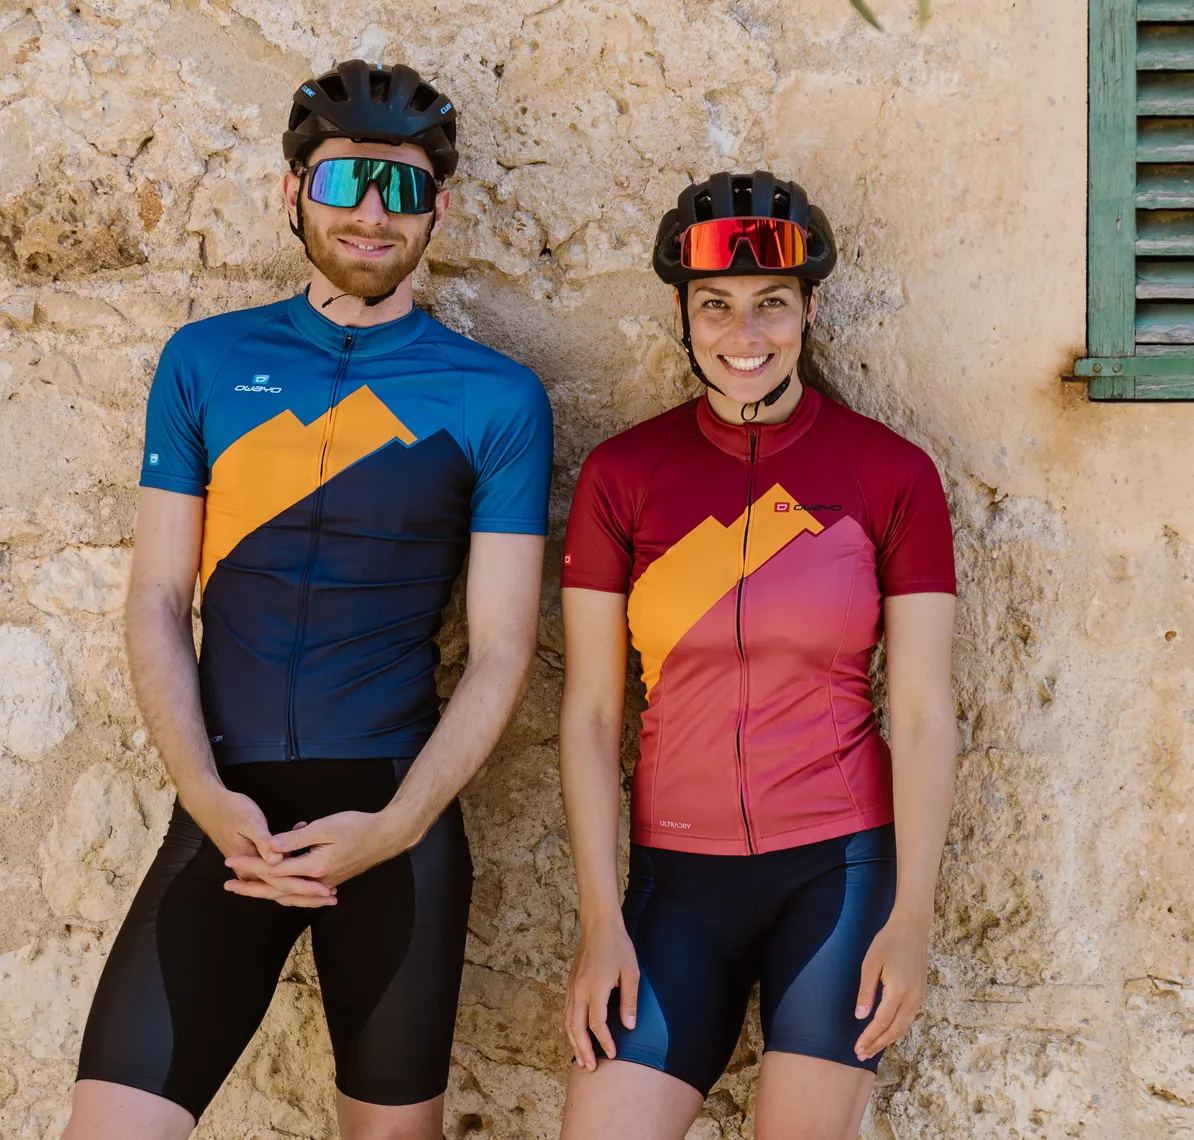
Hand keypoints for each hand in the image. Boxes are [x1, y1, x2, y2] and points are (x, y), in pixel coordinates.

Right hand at [185, 787, 335, 907]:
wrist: (209, 803)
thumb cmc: (231, 809)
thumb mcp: (250, 821)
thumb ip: (265, 841)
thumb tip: (277, 859)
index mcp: (248, 862)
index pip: (281, 881)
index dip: (305, 886)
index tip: (327, 890)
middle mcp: (248, 871)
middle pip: (282, 888)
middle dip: (308, 894)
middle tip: (333, 898)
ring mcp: (250, 867)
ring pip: (280, 884)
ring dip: (302, 887)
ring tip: (326, 891)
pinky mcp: (254, 859)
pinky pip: (276, 873)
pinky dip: (293, 874)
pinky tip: (309, 868)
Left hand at [224, 810, 397, 893]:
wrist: (385, 836)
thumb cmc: (358, 826)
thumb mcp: (326, 826)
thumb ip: (296, 838)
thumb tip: (270, 845)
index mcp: (315, 867)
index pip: (274, 870)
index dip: (250, 865)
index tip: (230, 860)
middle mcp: (317, 882)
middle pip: (277, 889)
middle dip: (250, 886)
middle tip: (228, 885)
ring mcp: (324, 885)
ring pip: (288, 895)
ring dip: (265, 891)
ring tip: (245, 889)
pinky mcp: (329, 882)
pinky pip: (300, 893)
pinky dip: (284, 892)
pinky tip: (276, 890)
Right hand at [565, 915, 639, 1070]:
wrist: (598, 925)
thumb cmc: (618, 946)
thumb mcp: (631, 972)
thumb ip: (629, 1001)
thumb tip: (628, 1026)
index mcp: (595, 988)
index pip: (597, 1024)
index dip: (604, 1041)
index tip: (613, 1054)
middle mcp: (579, 990)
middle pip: (576, 1028)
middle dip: (583, 1050)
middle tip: (590, 1068)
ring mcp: (572, 987)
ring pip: (568, 1022)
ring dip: (573, 1042)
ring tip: (580, 1059)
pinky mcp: (570, 984)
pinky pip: (567, 1012)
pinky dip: (569, 1028)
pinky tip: (575, 1036)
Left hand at [853, 911, 930, 1061]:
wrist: (912, 928)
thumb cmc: (888, 942)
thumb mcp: (871, 963)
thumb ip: (866, 992)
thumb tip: (860, 1017)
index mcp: (899, 990)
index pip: (882, 1022)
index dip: (869, 1037)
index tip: (857, 1048)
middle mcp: (913, 998)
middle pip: (894, 1030)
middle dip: (878, 1044)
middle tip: (861, 1054)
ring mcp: (919, 997)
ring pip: (904, 1027)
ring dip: (888, 1040)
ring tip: (871, 1048)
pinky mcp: (921, 993)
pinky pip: (909, 1018)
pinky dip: (897, 1029)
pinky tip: (886, 1032)